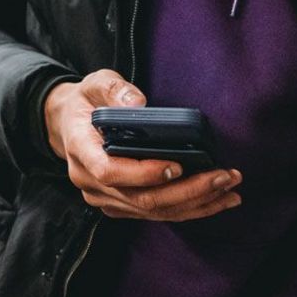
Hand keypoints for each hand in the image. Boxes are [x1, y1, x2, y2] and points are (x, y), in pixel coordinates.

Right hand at [44, 69, 241, 221]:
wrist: (68, 124)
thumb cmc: (86, 103)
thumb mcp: (95, 83)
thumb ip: (114, 89)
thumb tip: (138, 103)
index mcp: (80, 150)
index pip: (109, 171)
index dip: (144, 173)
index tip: (178, 165)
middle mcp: (88, 180)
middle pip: (139, 198)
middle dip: (186, 191)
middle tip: (222, 177)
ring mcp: (102, 196)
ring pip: (151, 210)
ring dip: (194, 203)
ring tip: (228, 189)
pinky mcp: (118, 204)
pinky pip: (154, 213)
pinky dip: (187, 209)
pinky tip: (215, 201)